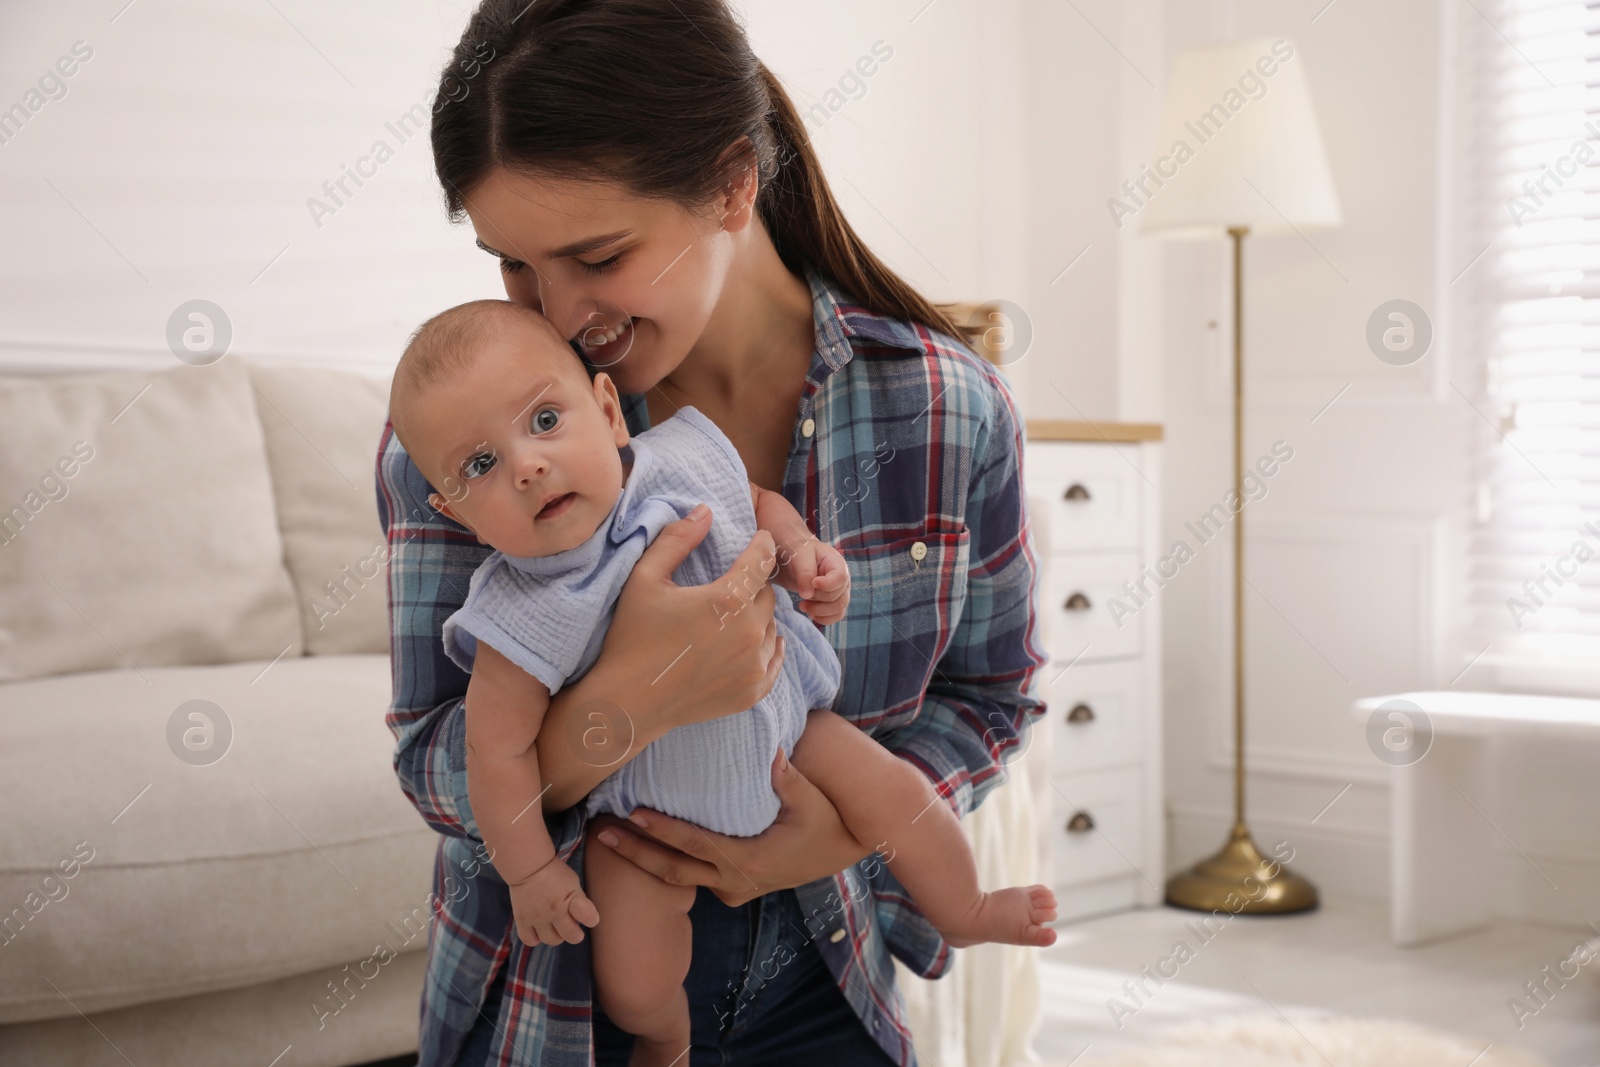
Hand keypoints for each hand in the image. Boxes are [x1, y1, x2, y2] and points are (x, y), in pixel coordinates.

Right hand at [507, 853, 599, 946]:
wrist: (529, 866)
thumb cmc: (555, 873)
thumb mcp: (573, 883)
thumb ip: (579, 901)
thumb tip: (582, 920)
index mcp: (572, 899)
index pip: (589, 917)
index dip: (592, 920)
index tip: (590, 918)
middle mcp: (555, 911)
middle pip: (572, 936)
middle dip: (575, 934)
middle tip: (571, 926)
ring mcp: (538, 917)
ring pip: (552, 941)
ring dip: (556, 936)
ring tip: (555, 927)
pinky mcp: (522, 920)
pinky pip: (530, 940)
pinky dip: (535, 938)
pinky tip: (539, 929)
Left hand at [593, 747, 872, 906]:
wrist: (846, 849)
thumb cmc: (829, 823)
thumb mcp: (813, 802)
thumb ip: (790, 779)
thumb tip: (774, 752)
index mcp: (748, 861)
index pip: (694, 845)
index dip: (662, 831)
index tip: (632, 815)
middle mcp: (735, 881)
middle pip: (673, 871)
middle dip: (635, 854)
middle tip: (600, 836)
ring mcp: (736, 888)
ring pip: (680, 880)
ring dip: (644, 861)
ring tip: (610, 842)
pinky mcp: (737, 887)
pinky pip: (696, 881)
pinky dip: (669, 868)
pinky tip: (645, 851)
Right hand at [604, 505, 786, 734]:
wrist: (627, 703)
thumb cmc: (631, 637)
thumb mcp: (644, 579)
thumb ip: (676, 540)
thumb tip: (705, 510)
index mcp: (728, 601)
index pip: (761, 561)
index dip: (761, 545)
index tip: (758, 539)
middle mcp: (749, 633)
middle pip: (766, 596)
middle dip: (754, 585)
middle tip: (735, 582)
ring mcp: (754, 666)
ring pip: (771, 627)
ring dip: (757, 617)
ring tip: (734, 615)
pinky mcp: (752, 692)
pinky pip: (774, 661)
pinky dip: (768, 648)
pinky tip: (759, 641)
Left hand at [775, 538, 850, 624]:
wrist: (795, 558)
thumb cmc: (798, 552)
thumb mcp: (799, 557)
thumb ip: (804, 574)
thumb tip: (808, 595)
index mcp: (836, 563)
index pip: (840, 578)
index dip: (827, 585)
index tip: (813, 583)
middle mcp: (843, 578)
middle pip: (838, 597)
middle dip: (818, 599)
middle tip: (801, 596)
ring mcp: (840, 591)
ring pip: (838, 609)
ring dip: (819, 611)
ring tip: (802, 606)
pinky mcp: (834, 601)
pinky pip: (836, 615)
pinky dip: (823, 618)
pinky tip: (811, 613)